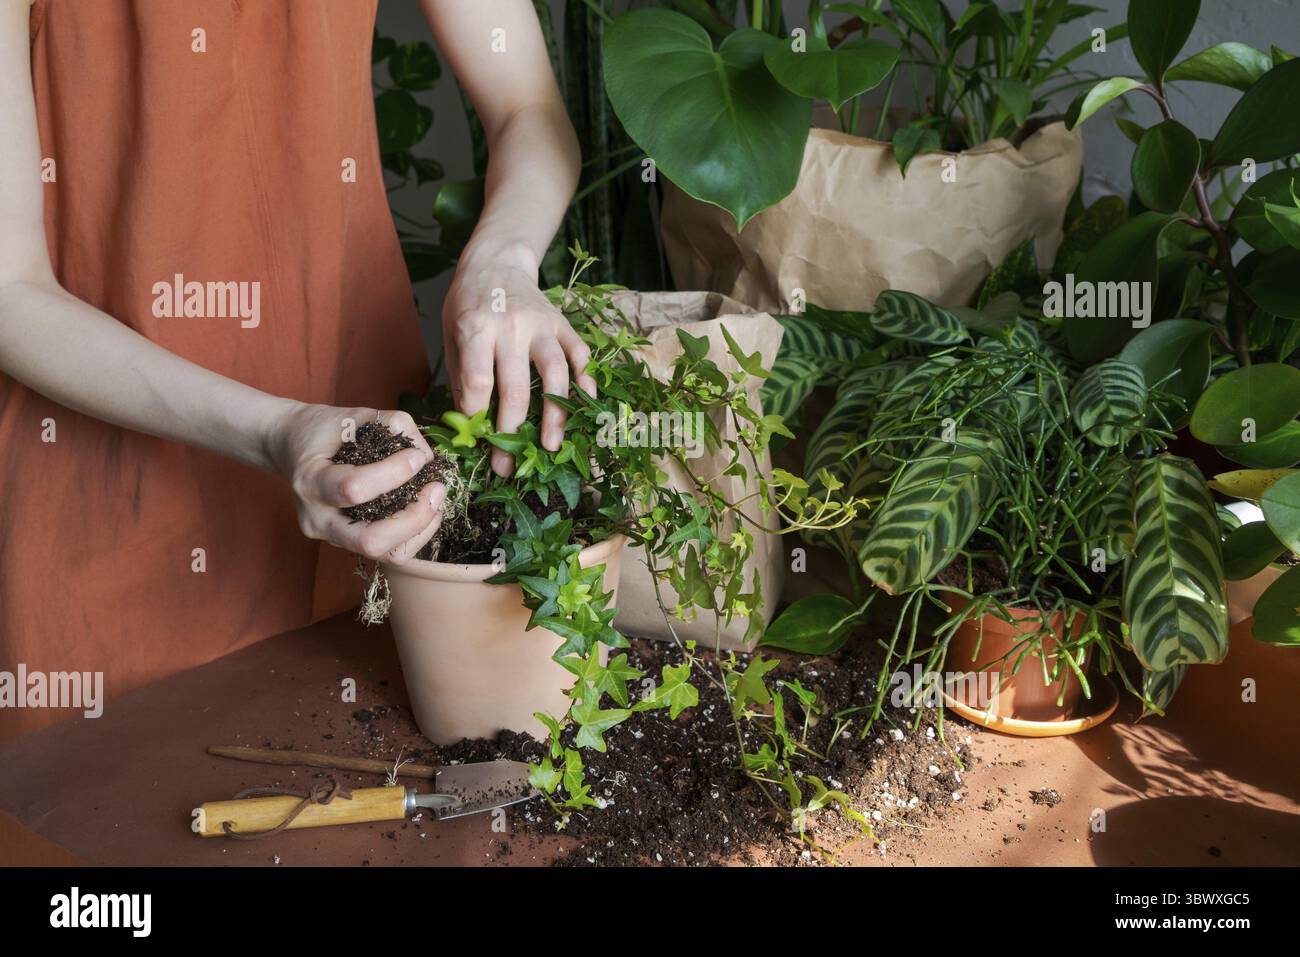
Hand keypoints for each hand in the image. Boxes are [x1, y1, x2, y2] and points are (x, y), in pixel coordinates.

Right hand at [268, 403, 444, 564]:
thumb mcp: (353, 416)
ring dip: (419, 529)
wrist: (292, 449)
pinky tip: (426, 511)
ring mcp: (330, 537)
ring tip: (435, 500)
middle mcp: (317, 519)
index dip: (395, 473)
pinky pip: (387, 553)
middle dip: (414, 516)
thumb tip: (427, 456)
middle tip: (437, 488)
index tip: (418, 456)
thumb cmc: (323, 431)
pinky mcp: (346, 544)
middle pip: (370, 540)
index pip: (355, 489)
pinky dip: (414, 535)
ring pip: (383, 553)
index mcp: (310, 482)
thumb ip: (393, 425)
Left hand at [443, 245, 595, 476]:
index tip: (478, 440)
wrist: (496, 261)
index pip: (479, 381)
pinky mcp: (562, 323)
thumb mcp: (451, 335)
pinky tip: (587, 403)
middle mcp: (511, 325)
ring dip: (556, 414)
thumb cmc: (468, 304)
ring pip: (555, 374)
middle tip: (508, 464)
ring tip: (552, 445)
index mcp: (476, 327)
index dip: (478, 416)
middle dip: (512, 431)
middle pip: (517, 386)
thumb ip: (462, 377)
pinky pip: (580, 353)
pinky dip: (586, 379)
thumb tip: (471, 426)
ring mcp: (541, 324)